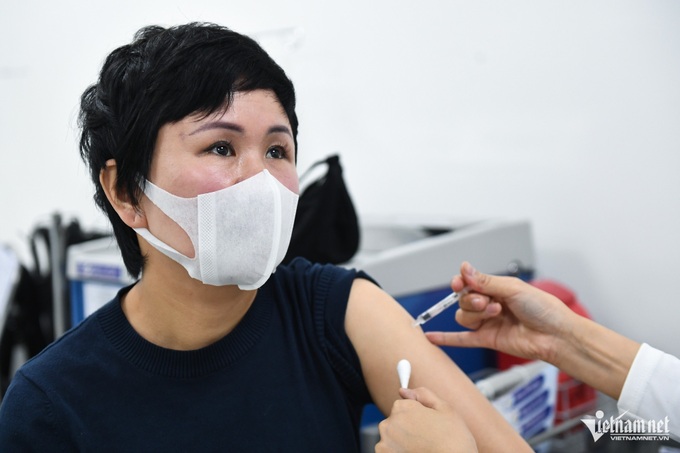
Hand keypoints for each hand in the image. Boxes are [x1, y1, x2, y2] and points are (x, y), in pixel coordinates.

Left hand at [375, 387, 476, 452]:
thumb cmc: (454, 440)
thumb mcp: (446, 410)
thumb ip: (423, 395)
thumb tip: (404, 390)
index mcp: (402, 408)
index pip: (402, 407)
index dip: (416, 416)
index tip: (427, 427)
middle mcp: (389, 424)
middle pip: (395, 422)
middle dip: (407, 429)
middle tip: (426, 440)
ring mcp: (384, 443)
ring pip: (391, 439)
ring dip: (401, 443)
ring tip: (421, 449)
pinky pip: (388, 451)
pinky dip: (398, 452)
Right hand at [426, 262, 578, 363]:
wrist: (556, 334)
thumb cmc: (543, 309)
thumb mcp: (513, 288)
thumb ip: (485, 281)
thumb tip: (465, 269)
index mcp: (497, 288)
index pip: (469, 283)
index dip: (461, 282)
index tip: (459, 282)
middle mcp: (490, 304)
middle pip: (464, 300)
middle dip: (472, 299)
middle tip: (489, 302)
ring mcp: (488, 323)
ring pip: (463, 316)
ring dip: (475, 314)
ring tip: (495, 313)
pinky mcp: (487, 340)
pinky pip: (462, 339)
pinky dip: (446, 338)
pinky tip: (431, 337)